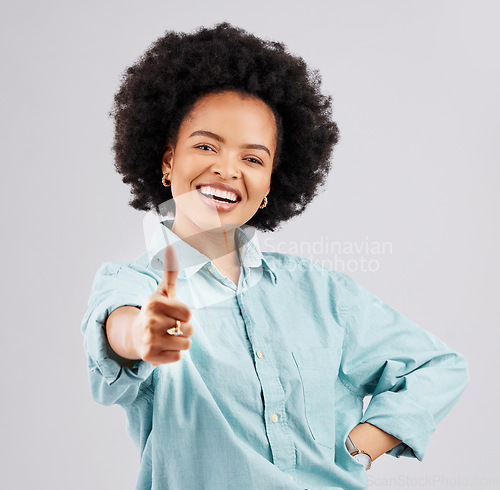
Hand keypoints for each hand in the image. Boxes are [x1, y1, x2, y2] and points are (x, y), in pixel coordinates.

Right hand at [127, 245, 192, 365]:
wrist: (134, 335)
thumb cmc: (155, 312)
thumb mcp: (163, 292)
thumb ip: (170, 272)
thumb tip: (171, 246)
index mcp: (154, 304)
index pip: (188, 314)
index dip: (185, 315)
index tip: (174, 314)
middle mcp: (150, 321)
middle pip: (189, 330)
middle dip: (184, 329)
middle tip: (170, 327)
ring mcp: (149, 340)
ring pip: (186, 344)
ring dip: (181, 342)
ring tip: (168, 337)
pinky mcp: (150, 357)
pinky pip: (178, 357)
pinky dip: (174, 353)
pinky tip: (163, 347)